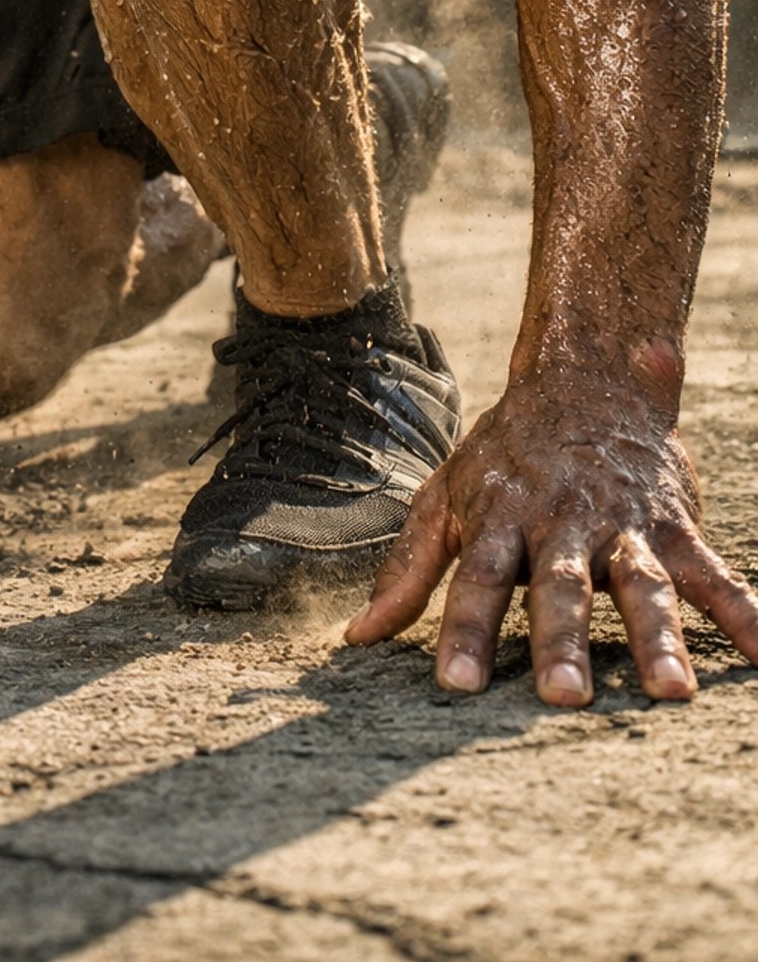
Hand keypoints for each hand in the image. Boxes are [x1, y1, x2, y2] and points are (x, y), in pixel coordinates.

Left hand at [346, 362, 757, 705]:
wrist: (584, 377)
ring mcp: (621, 524)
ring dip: (656, 638)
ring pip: (640, 585)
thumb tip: (356, 637)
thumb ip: (408, 568)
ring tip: (669, 692)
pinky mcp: (671, 525)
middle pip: (559, 587)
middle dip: (561, 642)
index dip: (463, 630)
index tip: (454, 685)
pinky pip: (712, 572)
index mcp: (500, 516)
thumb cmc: (503, 455)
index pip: (476, 580)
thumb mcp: (445, 497)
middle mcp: (561, 522)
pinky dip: (743, 611)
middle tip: (561, 697)